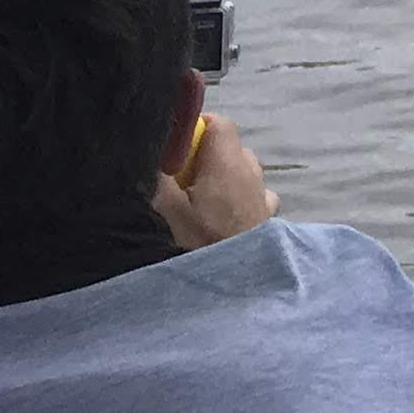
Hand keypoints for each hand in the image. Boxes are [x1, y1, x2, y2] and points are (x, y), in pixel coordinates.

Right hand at [152, 113, 277, 247]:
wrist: (235, 287)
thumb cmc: (198, 245)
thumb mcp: (164, 211)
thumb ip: (156, 177)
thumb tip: (147, 152)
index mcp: (229, 164)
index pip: (219, 124)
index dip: (194, 129)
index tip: (170, 149)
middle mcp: (252, 174)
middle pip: (228, 150)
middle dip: (202, 159)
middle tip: (174, 182)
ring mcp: (263, 197)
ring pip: (239, 174)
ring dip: (218, 181)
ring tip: (193, 206)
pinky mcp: (266, 219)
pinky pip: (249, 197)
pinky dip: (233, 200)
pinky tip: (216, 220)